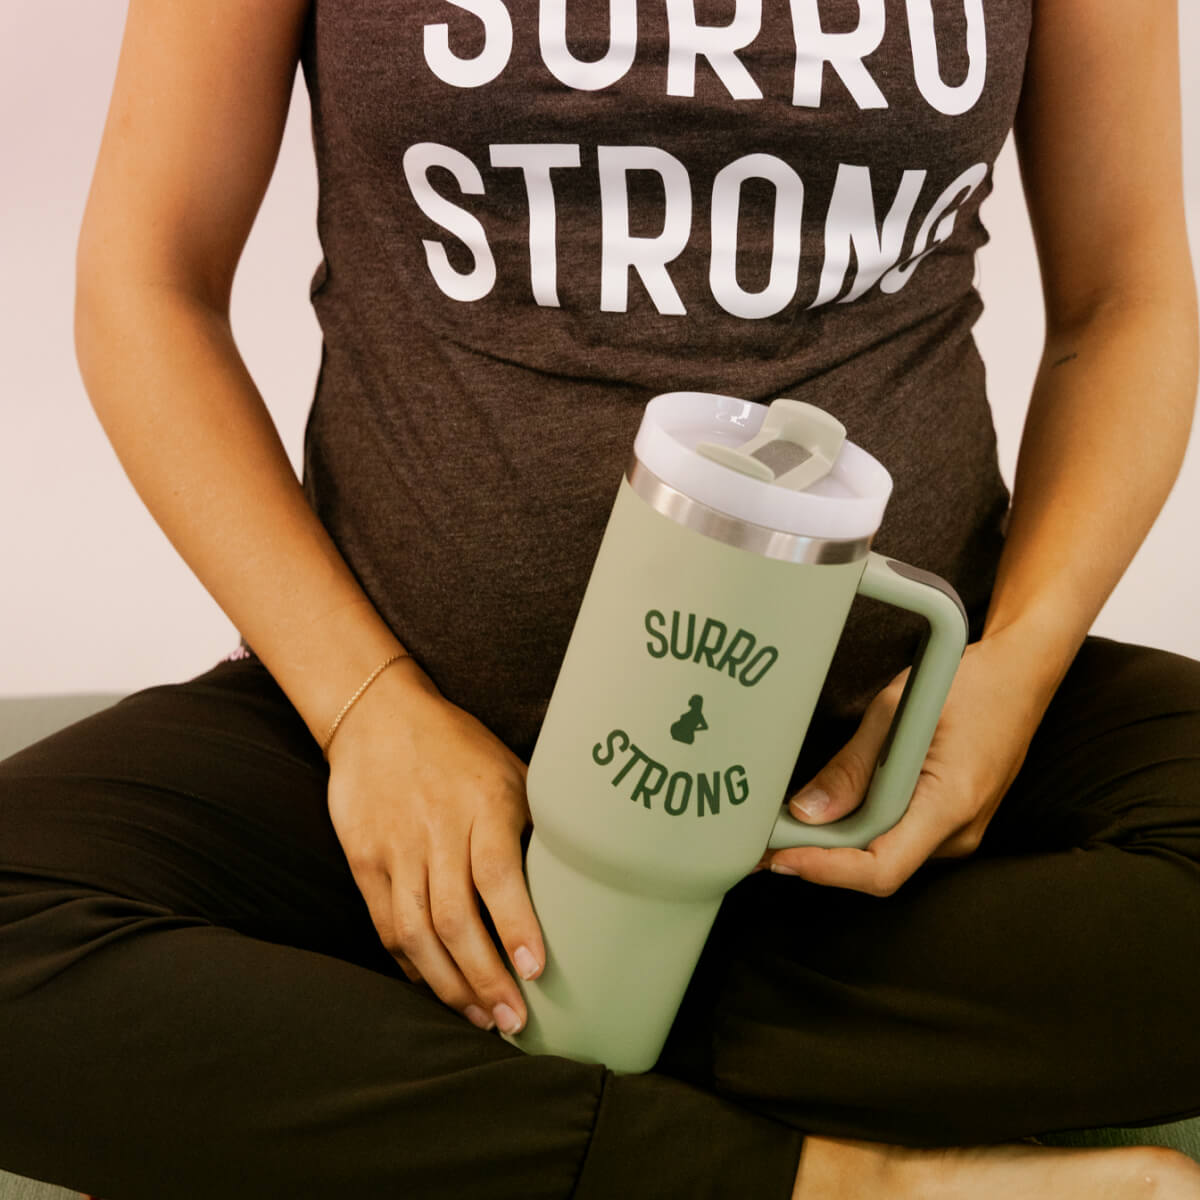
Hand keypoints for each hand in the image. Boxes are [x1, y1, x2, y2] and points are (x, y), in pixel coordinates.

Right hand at [325, 657, 544, 1034]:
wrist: (377, 716)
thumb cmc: (458, 747)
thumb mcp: (510, 769)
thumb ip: (534, 821)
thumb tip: (585, 875)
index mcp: (482, 803)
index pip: (496, 873)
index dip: (517, 924)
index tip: (536, 969)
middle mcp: (436, 829)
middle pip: (454, 917)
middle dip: (485, 977)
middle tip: (513, 1020)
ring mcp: (395, 848)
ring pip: (416, 932)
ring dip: (449, 983)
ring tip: (479, 1017)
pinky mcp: (364, 860)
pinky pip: (387, 924)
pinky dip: (411, 964)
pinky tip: (436, 986)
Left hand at [759, 628, 1062, 895]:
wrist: (1021, 673)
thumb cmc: (967, 681)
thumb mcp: (894, 711)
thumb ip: (852, 767)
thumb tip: (808, 812)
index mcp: (951, 804)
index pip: (881, 869)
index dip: (825, 870)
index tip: (779, 858)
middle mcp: (959, 831)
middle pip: (877, 865)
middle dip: (818, 855)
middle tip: (764, 839)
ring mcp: (959, 830)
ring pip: (886, 852)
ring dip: (837, 840)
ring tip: (786, 822)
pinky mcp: (951, 820)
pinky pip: (899, 835)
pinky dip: (861, 826)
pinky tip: (831, 808)